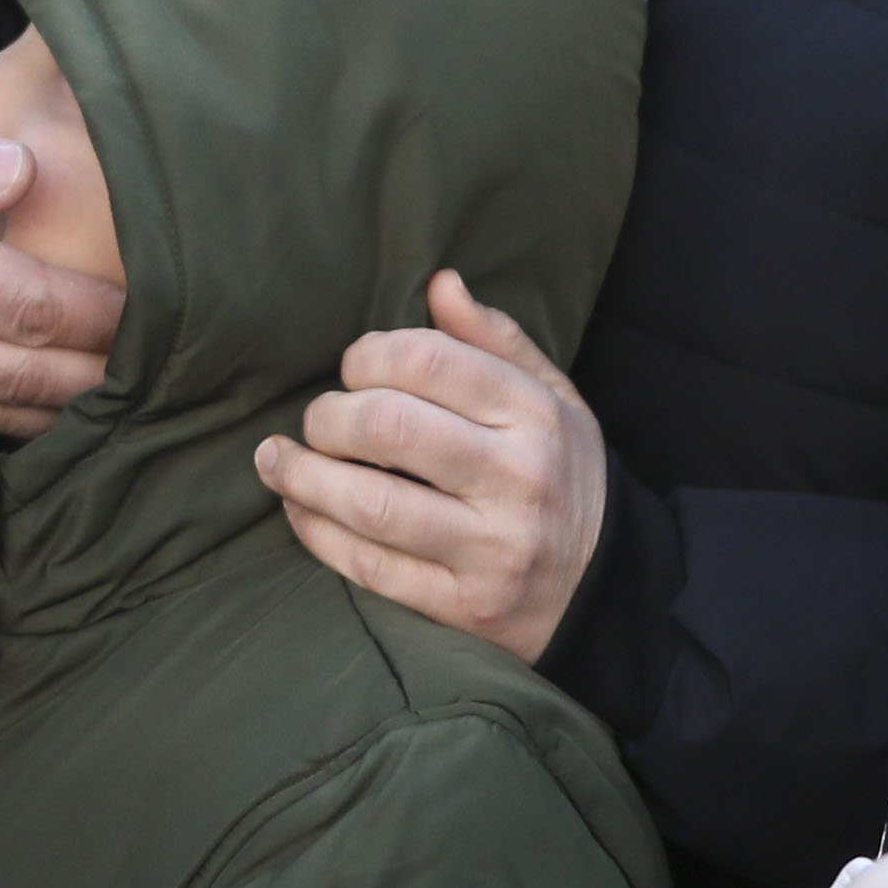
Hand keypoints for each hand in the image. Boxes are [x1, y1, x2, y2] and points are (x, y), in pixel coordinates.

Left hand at [256, 271, 603, 663]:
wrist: (612, 586)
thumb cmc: (562, 473)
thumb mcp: (551, 396)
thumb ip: (494, 338)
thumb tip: (439, 281)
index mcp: (535, 415)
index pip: (427, 361)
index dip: (369, 356)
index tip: (353, 370)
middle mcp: (517, 479)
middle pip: (389, 428)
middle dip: (328, 417)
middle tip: (316, 420)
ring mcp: (492, 549)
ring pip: (371, 504)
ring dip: (303, 477)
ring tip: (275, 460)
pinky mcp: (465, 607)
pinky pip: (371, 569)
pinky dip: (318, 534)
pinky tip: (299, 509)